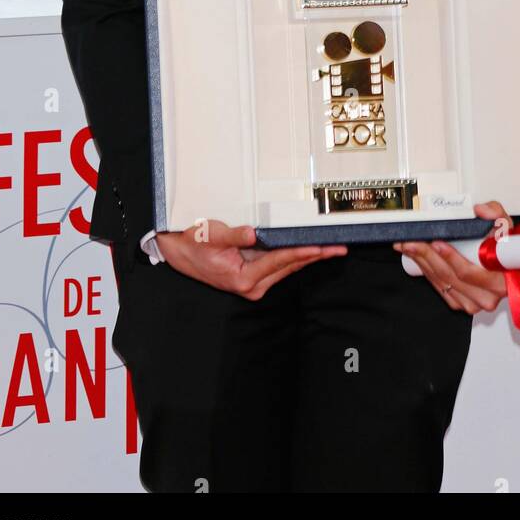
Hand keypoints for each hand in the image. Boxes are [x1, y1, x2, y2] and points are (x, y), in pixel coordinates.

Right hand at [156, 219, 346, 298]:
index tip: (320, 247)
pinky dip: (296, 256)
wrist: (180, 253)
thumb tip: (254, 234)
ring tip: (332, 248)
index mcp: (242, 278)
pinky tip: (311, 250)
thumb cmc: (193, 244)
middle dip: (315, 256)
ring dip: (309, 257)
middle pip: (289, 267)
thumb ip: (233, 235)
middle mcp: (252, 285)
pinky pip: (280, 265)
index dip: (301, 252)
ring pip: (287, 267)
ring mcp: (254, 282)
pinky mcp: (254, 276)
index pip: (279, 261)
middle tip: (339, 248)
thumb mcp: (210, 235)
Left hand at [392, 201, 511, 314]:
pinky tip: (416, 257)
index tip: (436, 242)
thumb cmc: (502, 247)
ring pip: (441, 281)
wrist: (502, 263)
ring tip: (408, 245)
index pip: (470, 272)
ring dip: (421, 261)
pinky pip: (439, 287)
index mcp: (501, 280)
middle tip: (412, 240)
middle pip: (449, 276)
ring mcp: (473, 302)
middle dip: (426, 255)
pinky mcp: (460, 303)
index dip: (451, 258)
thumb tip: (480, 210)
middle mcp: (488, 296)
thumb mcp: (505, 225)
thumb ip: (496, 213)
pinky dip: (425, 270)